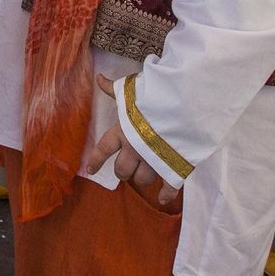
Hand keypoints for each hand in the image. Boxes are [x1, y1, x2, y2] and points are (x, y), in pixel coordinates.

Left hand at [83, 74, 180, 206]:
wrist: (184, 105)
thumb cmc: (155, 95)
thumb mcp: (131, 91)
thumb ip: (113, 89)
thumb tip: (98, 77)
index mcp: (123, 132)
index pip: (103, 149)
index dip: (96, 160)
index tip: (90, 170)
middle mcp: (135, 149)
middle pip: (122, 171)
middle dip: (123, 171)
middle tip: (127, 169)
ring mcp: (153, 160)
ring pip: (142, 179)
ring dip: (142, 178)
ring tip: (146, 173)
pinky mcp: (173, 167)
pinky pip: (168, 187)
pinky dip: (166, 194)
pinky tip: (163, 198)